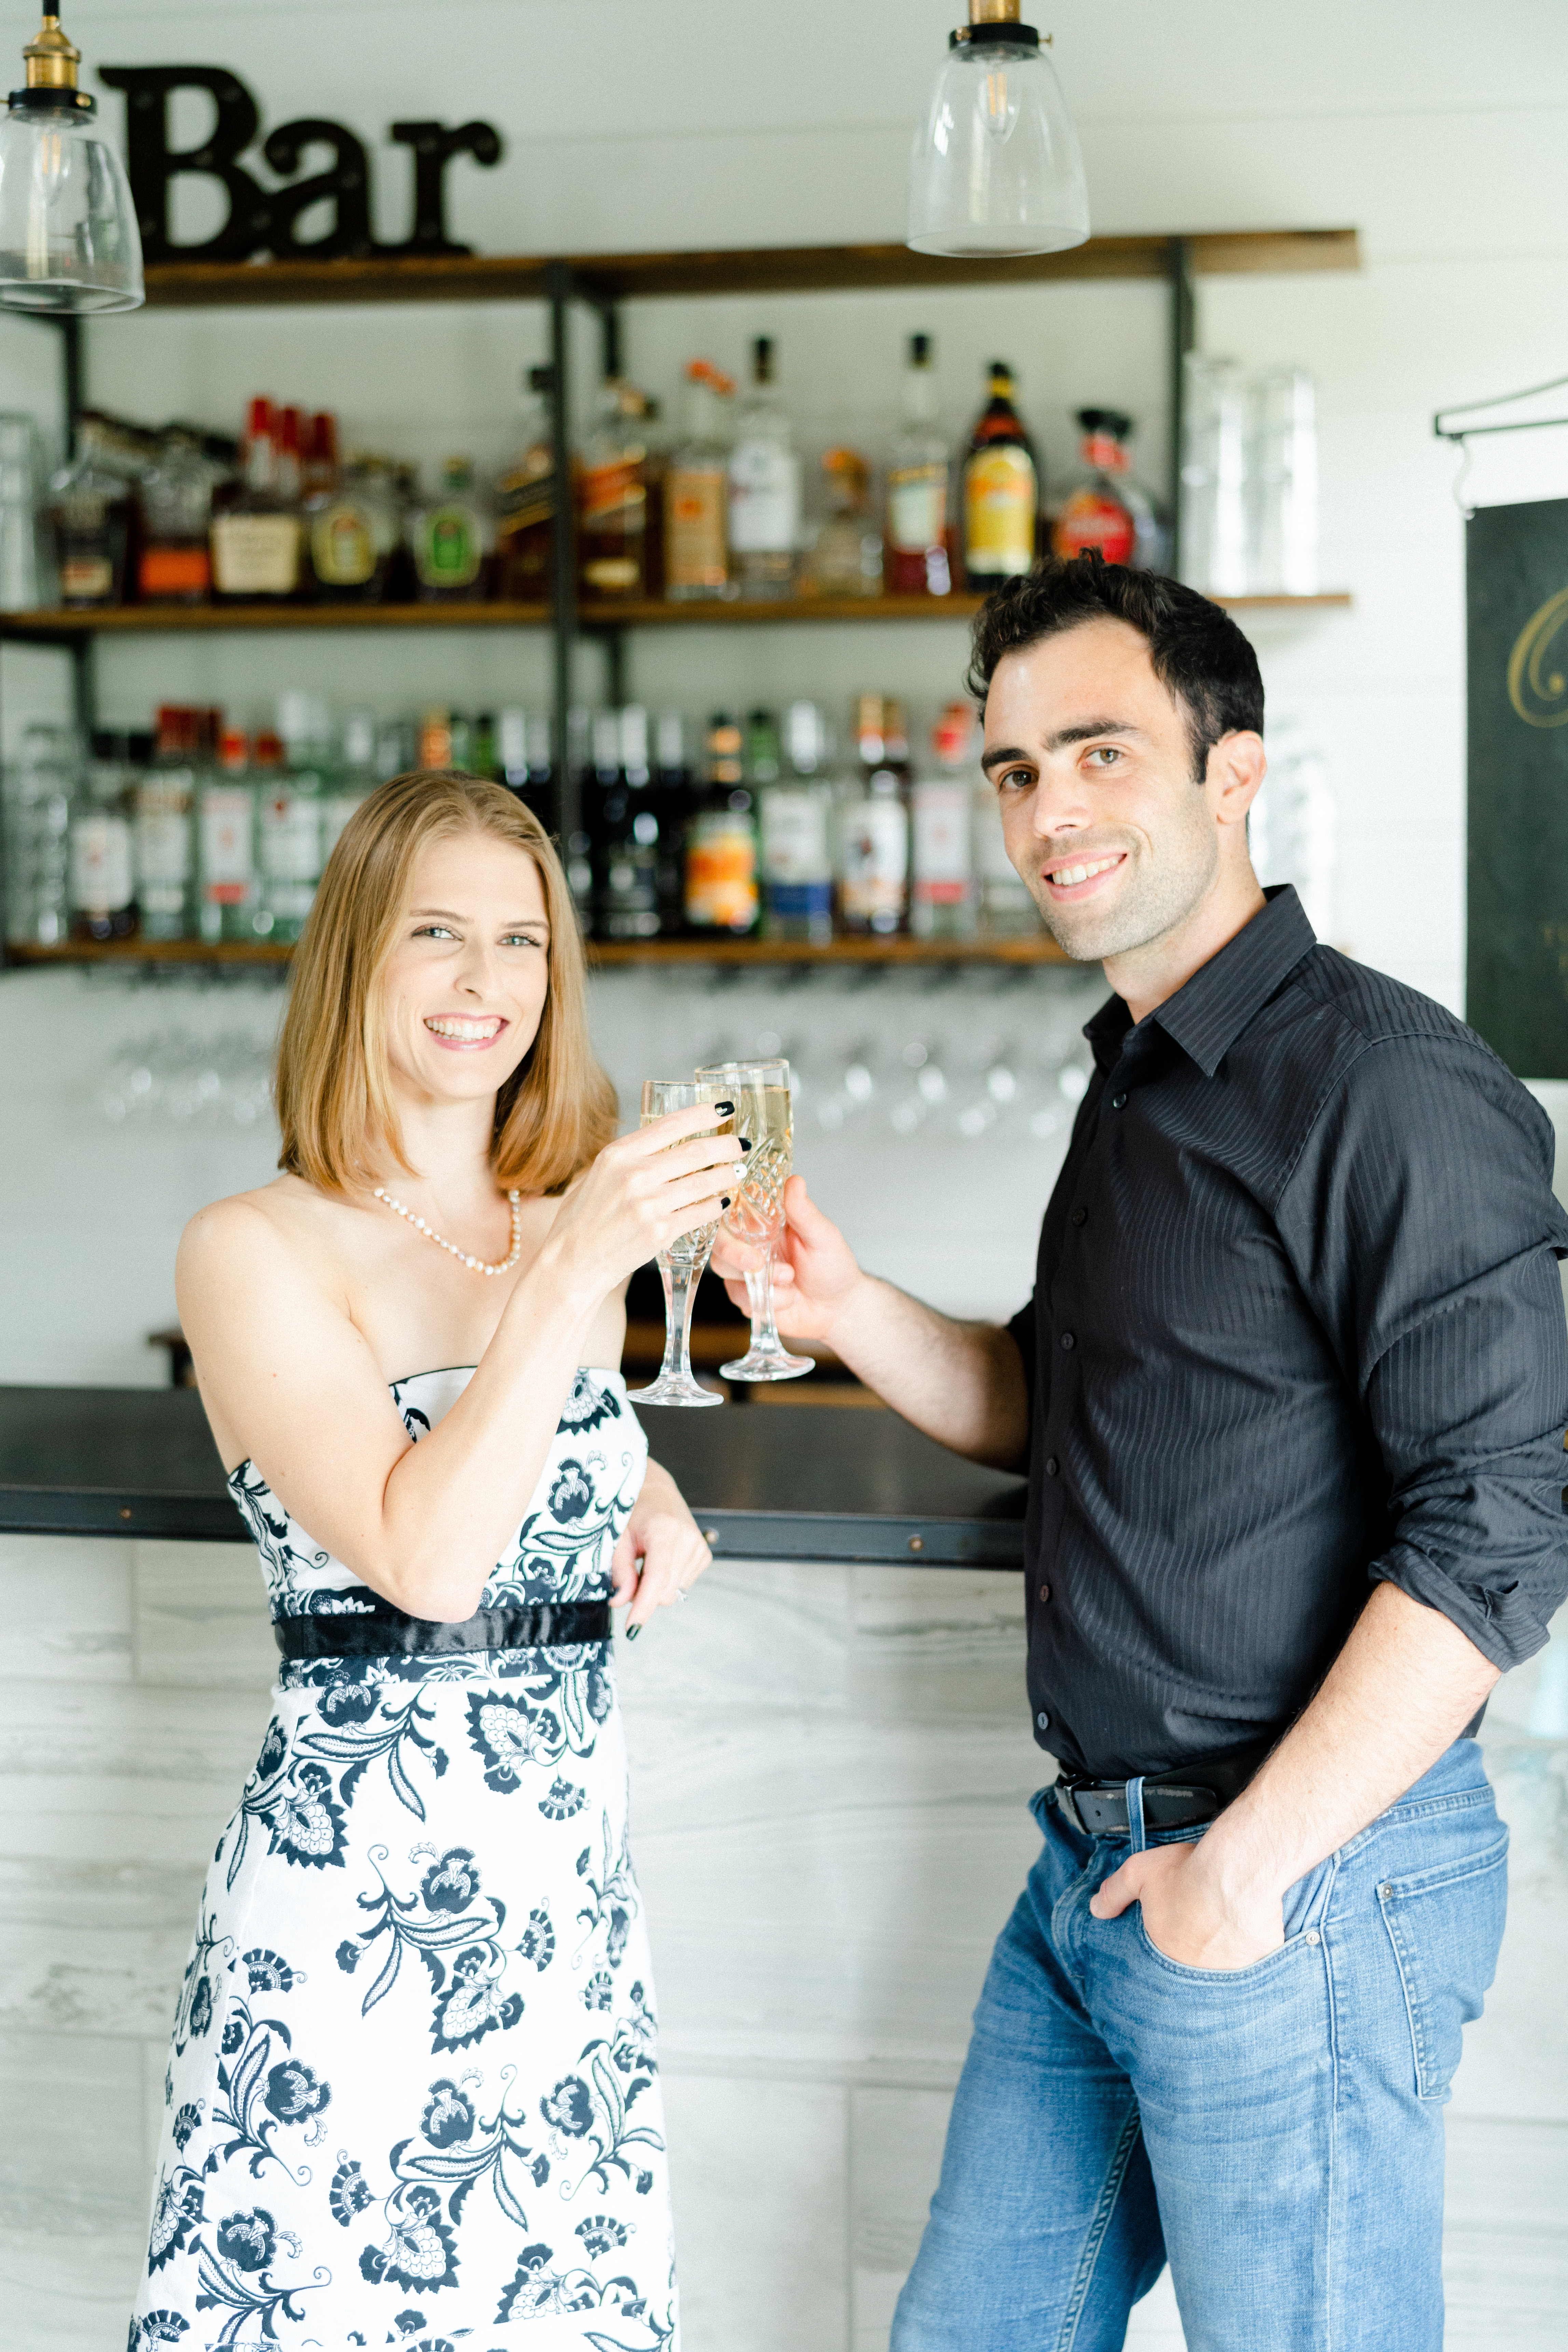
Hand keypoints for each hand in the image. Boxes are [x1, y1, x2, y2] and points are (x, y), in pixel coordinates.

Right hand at [545, 1108, 741, 1300]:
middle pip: (695, 1150)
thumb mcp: (597, 1175)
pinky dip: (717, 1206)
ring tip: (738, 1171)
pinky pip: (701, 1213)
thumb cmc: (582, 1220)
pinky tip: (723, 1202)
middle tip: (741, 1144)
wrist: (571, 1263)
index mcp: (617, 1154)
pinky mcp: (660, 1232)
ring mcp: (648, 1204)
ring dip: (728, 1175)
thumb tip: (663, 1146)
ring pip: (704, 1182)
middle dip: (726, 1144)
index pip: (670, 1124)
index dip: (703, 1114)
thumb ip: (628, 1159)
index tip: (724, 1109)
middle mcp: (634, 1174)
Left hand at [610, 1459, 712, 1637]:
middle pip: (665, 1592)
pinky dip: (667, 1580)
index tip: (632, 1627)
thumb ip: (620, 1570)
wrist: (656, 1492)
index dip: (643, 1606)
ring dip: (656, 1587)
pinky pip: (682, 1585)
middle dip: (644, 1594)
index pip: (656, 1579)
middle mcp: (688, 1539)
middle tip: (630, 1573)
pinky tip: (661, 1560)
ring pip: (673, 1592)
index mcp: (665, 1531)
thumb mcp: (617, 1537)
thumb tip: (620, 1602)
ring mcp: (700, 1548)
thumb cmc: (633, 1510)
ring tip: (646, 1561)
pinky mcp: (704, 1556)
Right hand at [718, 1176, 866, 1346]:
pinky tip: (789, 1297)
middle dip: (734, 1252)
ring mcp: (745, 1270)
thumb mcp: (823, 1237)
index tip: (736, 1218)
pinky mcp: (745, 1295)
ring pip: (723, 1268)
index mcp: (767, 1221)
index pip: (735, 1207)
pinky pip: (740, 1296)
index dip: (726, 1210)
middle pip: (719, 1239)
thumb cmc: (833, 1268)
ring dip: (758, 1279)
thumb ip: (804, 1212)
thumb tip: (795, 1181)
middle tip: (759, 1263)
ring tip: (790, 1279)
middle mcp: (751, 1242)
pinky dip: (767, 1299)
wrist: (838, 1309)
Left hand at [1089, 1839, 1284, 1970]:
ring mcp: (1229, 1975)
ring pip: (1223, 1976)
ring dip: (1222, 1964)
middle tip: (1202, 1944)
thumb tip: (1096, 1909)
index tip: (1176, 1946)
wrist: (1238, 1872)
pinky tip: (1252, 1942)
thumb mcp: (1139, 1874)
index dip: (1169, 1956)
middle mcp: (1196, 1974)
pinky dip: (1252, 1960)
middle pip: (1192, 1974)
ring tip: (1225, 1943)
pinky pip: (1254, 1970)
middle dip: (1194, 1962)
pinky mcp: (1258, 1969)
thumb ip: (1115, 1893)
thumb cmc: (1190, 1873)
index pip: (1161, 1970)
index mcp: (1166, 1955)